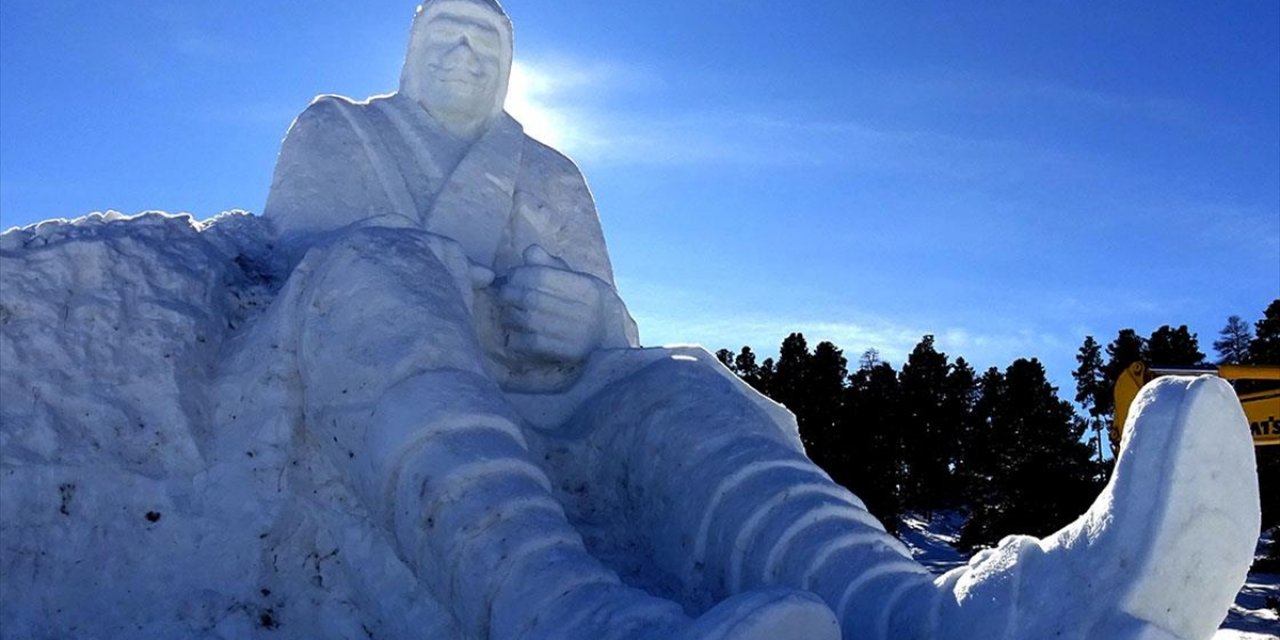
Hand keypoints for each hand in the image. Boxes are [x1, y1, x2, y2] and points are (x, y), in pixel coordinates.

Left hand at [496, 247, 605, 364]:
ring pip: (525, 320)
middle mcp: (580, 310)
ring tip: (511, 314)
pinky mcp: (564, 352)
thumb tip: (529, 252)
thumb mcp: (580, 279)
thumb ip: (552, 265)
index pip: (539, 275)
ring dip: (510, 315)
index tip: (513, 277)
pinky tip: (518, 334)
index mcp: (584, 287)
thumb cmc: (589, 305)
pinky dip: (515, 337)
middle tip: (506, 296)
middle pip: (529, 298)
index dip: (519, 274)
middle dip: (509, 294)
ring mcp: (573, 332)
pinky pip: (528, 343)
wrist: (608, 341)